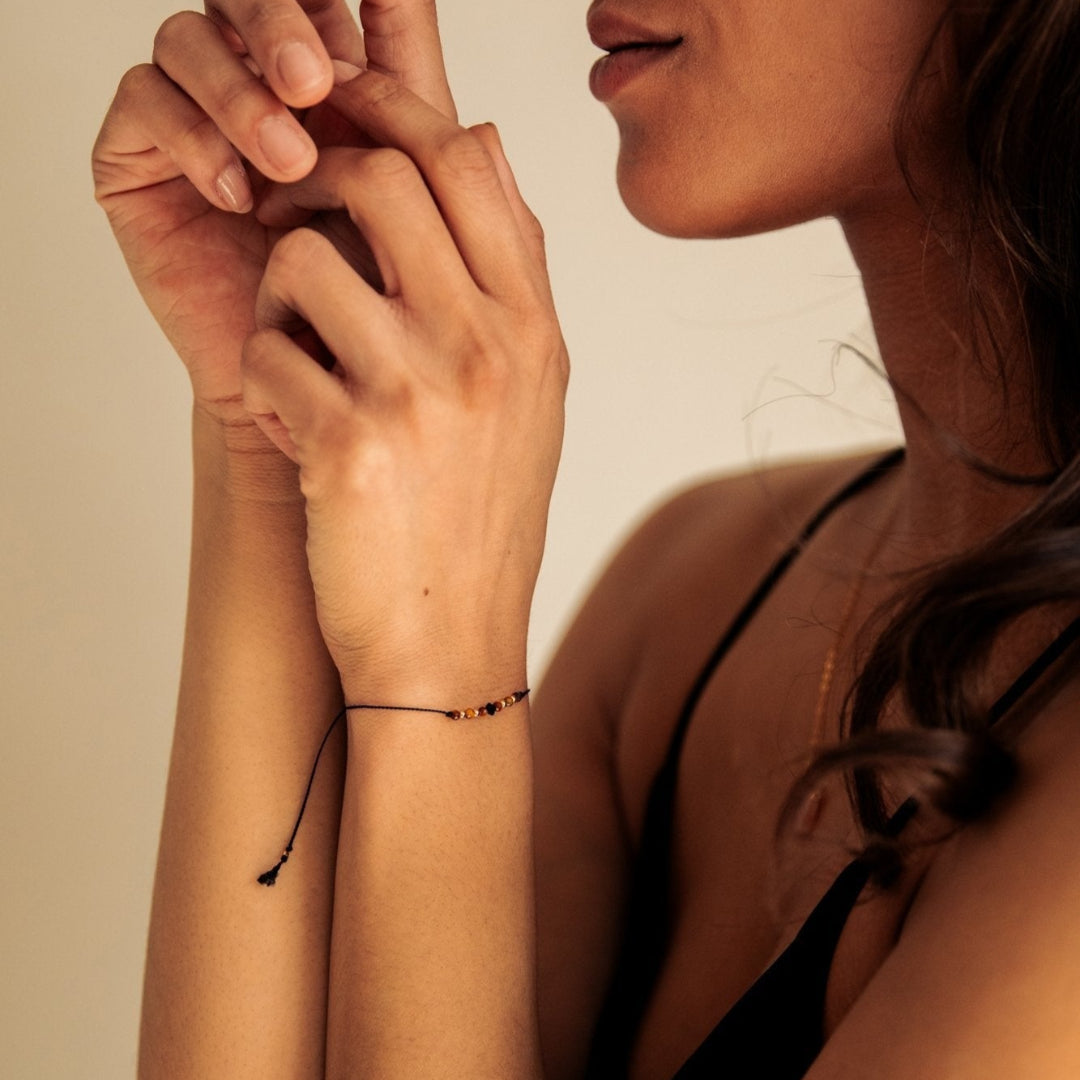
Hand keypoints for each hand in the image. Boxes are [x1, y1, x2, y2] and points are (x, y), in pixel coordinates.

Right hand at [91, 1, 453, 432]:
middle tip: (314, 82)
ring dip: (240, 91)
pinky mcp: (143, 159)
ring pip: (191, 37)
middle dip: (282, 22)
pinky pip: (143, 99)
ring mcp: (199, 120)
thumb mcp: (418, 216)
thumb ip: (430, 140)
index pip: (329, 4)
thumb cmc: (372, 310)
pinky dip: (190, 134)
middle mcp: (261, 92)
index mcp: (334, 89)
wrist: (317, 391)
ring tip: (288, 163)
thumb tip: (444, 54)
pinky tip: (236, 195)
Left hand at [242, 71, 567, 693]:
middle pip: (382, 179)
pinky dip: (266, 382)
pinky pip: (268, 353)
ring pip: (304, 260)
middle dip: (315, 182)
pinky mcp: (346, 445)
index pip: (468, 160)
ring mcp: (417, 393)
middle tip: (290, 219)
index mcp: (531, 329)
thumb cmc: (481, 520)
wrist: (451, 644)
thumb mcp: (529, 394)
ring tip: (300, 354)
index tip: (347, 121)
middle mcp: (484, 347)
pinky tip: (296, 427)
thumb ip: (509, 274)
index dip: (395, 115)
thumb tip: (478, 144)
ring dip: (279, 298)